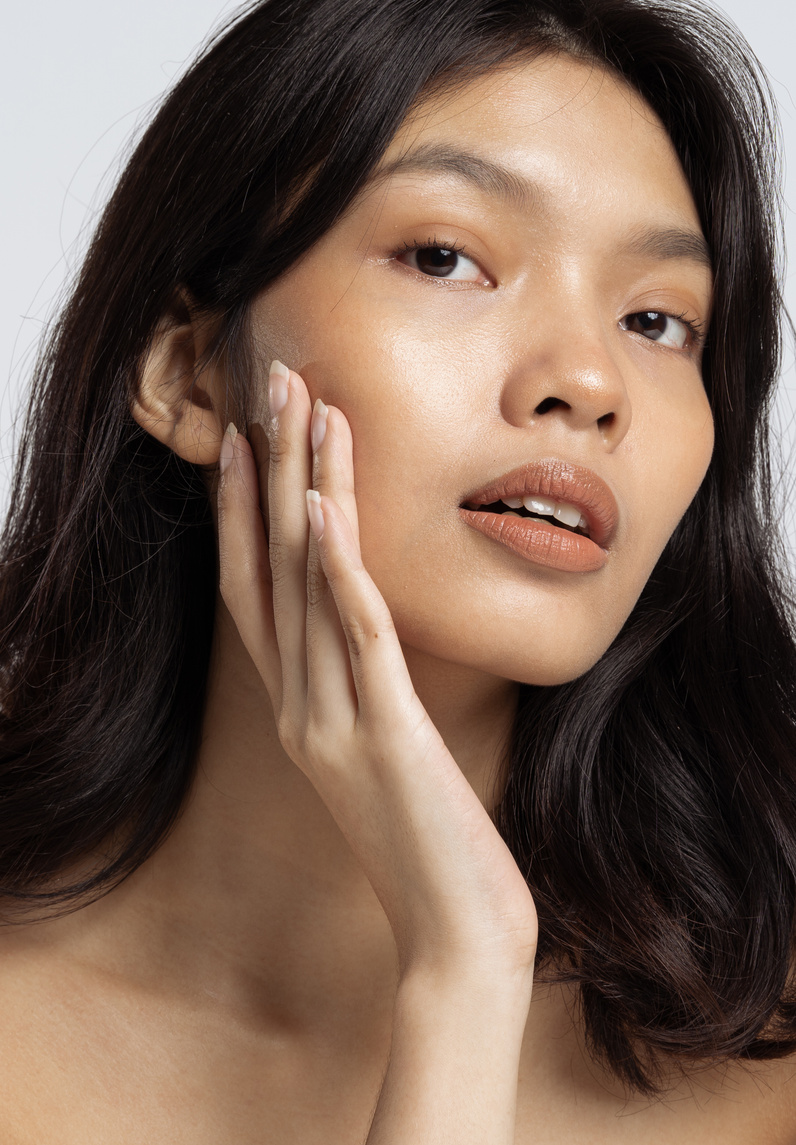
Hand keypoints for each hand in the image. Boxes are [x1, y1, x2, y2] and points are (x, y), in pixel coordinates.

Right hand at [216, 361, 537, 984]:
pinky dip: (336, 570)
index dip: (240, 512)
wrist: (454, 935)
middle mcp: (300, 707)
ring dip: (303, 491)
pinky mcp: (384, 735)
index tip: (244, 439)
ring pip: (306, 585)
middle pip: (269, 567)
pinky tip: (324, 510)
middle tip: (271, 384)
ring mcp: (333, 721)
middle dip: (268, 470)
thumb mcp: (386, 759)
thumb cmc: (430, 846)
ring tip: (306, 409)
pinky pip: (354, 638)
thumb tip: (373, 643)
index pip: (255, 592)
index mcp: (300, 710)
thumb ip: (367, 700)